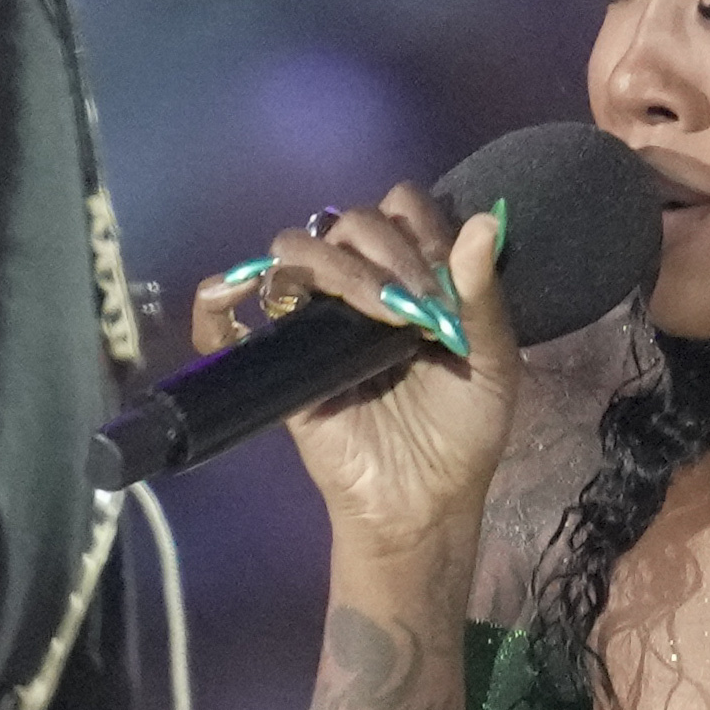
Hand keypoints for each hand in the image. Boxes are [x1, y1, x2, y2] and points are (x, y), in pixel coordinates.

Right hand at [214, 177, 518, 573]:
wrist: (424, 501)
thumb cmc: (463, 432)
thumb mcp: (492, 364)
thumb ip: (484, 297)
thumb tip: (485, 222)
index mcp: (414, 276)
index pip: (402, 208)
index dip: (419, 228)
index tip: (441, 282)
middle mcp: (363, 285)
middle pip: (351, 221)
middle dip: (385, 254)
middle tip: (415, 312)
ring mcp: (317, 319)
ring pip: (297, 249)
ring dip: (334, 265)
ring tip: (374, 314)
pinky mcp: (281, 359)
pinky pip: (229, 321)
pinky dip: (217, 300)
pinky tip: (234, 294)